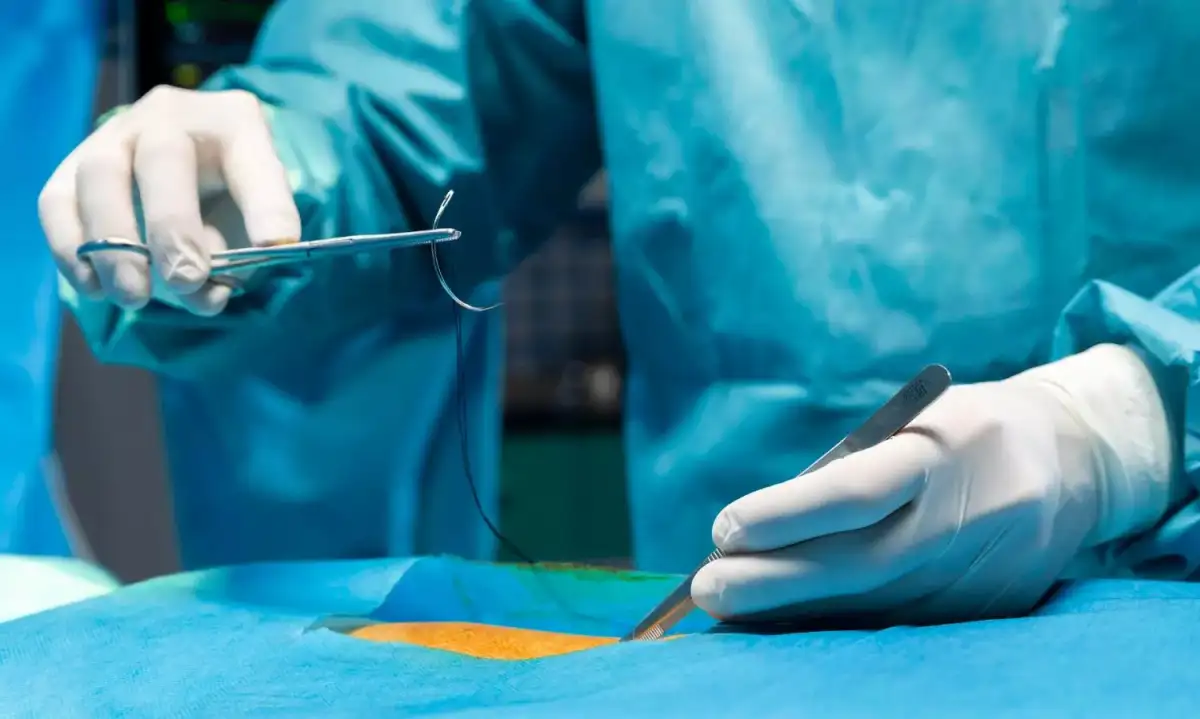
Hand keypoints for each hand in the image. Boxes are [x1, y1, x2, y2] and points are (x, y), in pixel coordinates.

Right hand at [39, 85, 300, 314]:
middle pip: (163, 159)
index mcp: (235, 123)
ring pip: (100, 175)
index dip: (266, 206)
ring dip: (114, 243)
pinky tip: (95, 287)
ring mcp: (116, 133)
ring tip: (133, 296)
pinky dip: (72, 247)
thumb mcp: (253, 217)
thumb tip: (206, 295)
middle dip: (172, 227)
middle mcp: (171, 116)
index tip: (274, 247)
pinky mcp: (74, 163)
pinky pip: (58, 200)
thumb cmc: (231, 194)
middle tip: (185, 280)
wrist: (190, 158)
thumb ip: (241, 254)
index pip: (254, 161)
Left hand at [692, 345, 1173, 625]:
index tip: (724, 529)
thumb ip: (852, 469)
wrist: (1071, 461)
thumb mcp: (916, 421)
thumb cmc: (964, 430)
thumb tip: (764, 529)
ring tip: (729, 604)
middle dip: (773, 582)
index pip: (854, 492)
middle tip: (706, 587)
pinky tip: (787, 622)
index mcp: (944, 453)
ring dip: (794, 610)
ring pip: (872, 604)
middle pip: (856, 564)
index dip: (785, 516)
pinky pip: (899, 622)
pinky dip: (838, 623)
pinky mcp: (988, 608)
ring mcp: (980, 573)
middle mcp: (964, 520)